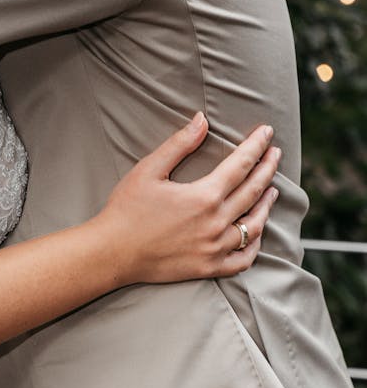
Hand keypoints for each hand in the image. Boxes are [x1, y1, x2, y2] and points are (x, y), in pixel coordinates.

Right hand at [94, 114, 279, 285]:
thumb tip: (202, 119)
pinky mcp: (209, 268)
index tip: (267, 132)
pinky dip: (255, 244)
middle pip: (253, 191)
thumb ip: (180, 144)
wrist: (112, 252)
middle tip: (276, 153)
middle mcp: (216, 223)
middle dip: (267, 168)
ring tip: (272, 190)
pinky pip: (244, 258)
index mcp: (204, 196)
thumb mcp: (149, 169)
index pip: (241, 165)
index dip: (256, 146)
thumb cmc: (126, 208)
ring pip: (254, 225)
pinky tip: (257, 232)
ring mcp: (215, 248)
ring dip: (266, 205)